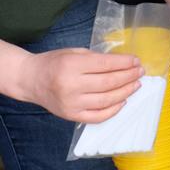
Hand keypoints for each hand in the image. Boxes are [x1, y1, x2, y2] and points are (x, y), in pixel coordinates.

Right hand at [17, 49, 143, 122]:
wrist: (29, 80)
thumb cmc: (53, 63)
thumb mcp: (73, 53)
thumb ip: (96, 59)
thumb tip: (124, 64)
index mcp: (71, 66)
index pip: (106, 65)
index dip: (124, 63)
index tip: (136, 61)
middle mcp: (71, 86)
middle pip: (109, 83)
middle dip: (129, 76)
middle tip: (140, 72)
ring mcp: (71, 103)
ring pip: (107, 100)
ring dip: (126, 92)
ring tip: (136, 85)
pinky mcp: (71, 116)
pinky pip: (98, 116)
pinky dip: (114, 110)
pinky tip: (123, 101)